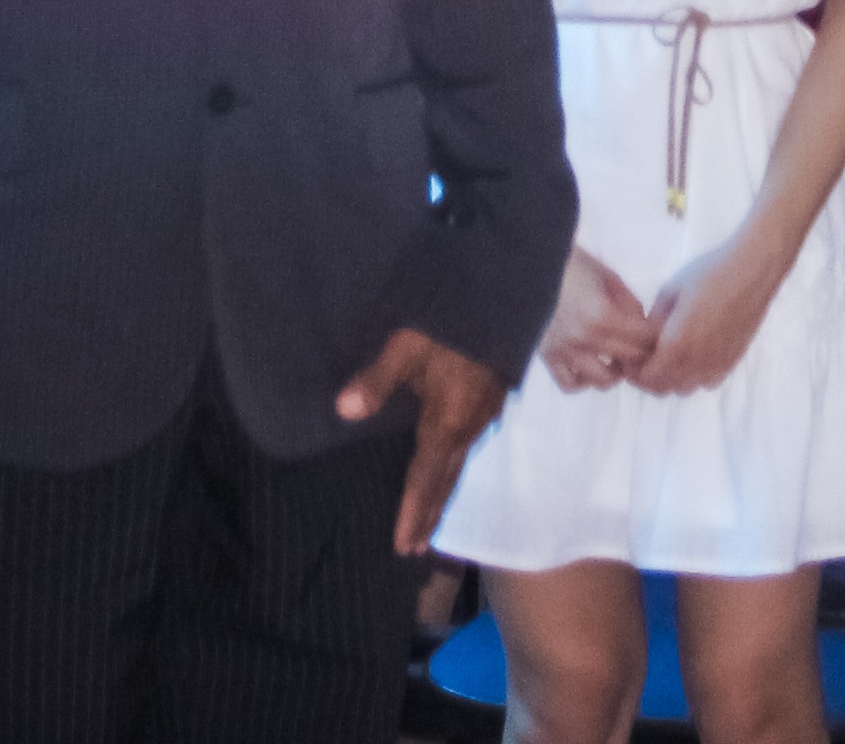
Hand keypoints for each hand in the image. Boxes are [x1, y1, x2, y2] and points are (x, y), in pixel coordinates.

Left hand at [335, 327, 506, 555]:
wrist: (501, 297)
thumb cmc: (450, 320)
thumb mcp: (406, 344)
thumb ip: (376, 378)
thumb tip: (343, 411)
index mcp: (448, 421)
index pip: (425, 477)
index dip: (413, 511)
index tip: (404, 544)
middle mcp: (470, 426)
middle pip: (446, 480)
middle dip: (428, 513)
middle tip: (415, 548)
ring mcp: (484, 414)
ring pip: (460, 465)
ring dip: (442, 495)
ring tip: (430, 521)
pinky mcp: (491, 400)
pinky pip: (468, 447)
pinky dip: (453, 469)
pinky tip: (449, 467)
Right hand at [534, 249, 656, 392]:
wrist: (530, 263)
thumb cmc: (571, 264)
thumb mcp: (608, 277)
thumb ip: (630, 304)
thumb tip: (644, 328)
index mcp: (601, 314)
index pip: (644, 338)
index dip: (655, 336)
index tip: (655, 333)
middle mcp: (583, 338)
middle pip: (630, 359)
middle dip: (642, 353)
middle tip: (641, 345)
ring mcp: (564, 350)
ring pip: (603, 380)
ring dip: (615, 371)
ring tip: (615, 358)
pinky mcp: (547, 356)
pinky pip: (569, 384)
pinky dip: (583, 380)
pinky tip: (588, 365)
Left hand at [630, 240, 787, 396]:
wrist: (752, 271)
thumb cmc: (708, 274)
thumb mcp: (669, 292)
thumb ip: (653, 322)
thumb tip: (644, 340)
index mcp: (677, 345)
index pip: (647, 379)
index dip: (633, 372)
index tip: (629, 357)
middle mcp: (697, 363)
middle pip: (664, 388)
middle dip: (648, 377)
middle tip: (643, 357)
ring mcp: (717, 365)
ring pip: (685, 388)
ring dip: (671, 379)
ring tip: (667, 356)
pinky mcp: (733, 361)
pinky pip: (707, 382)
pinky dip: (695, 377)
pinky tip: (693, 355)